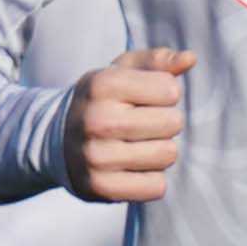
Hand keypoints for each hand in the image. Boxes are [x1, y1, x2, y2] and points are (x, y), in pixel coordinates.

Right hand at [65, 46, 190, 203]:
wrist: (56, 139)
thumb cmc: (102, 101)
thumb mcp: (122, 71)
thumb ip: (158, 61)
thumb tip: (190, 59)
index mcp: (101, 84)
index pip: (170, 90)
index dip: (164, 94)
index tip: (143, 99)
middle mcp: (96, 120)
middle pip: (173, 123)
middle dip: (165, 123)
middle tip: (142, 125)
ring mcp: (96, 156)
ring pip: (167, 155)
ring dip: (160, 151)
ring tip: (137, 146)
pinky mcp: (100, 187)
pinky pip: (156, 186)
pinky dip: (151, 179)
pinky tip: (133, 168)